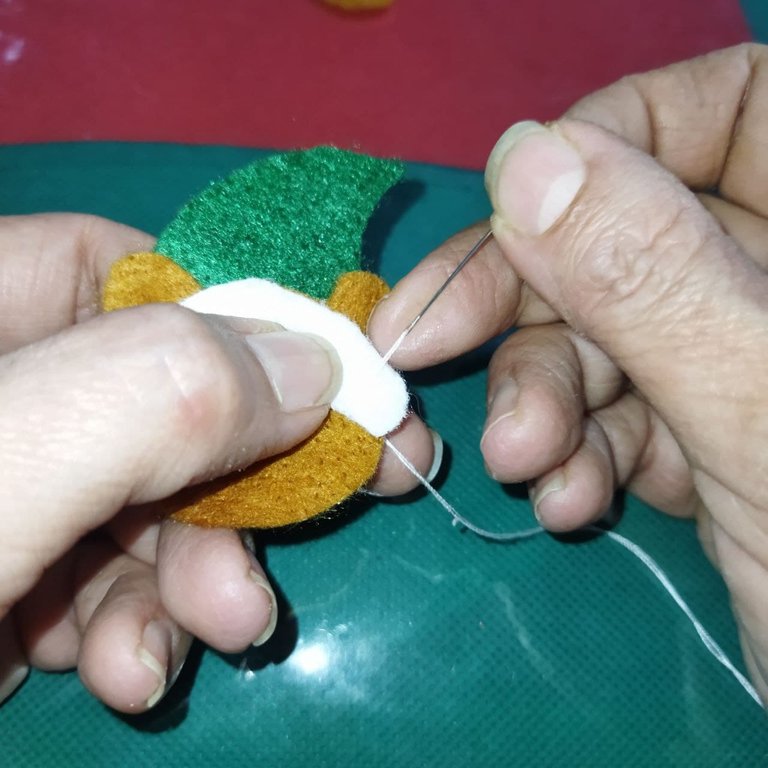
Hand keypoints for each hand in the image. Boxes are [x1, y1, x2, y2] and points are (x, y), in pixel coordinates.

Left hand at [0, 213, 434, 711]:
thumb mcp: (10, 467)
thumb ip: (156, 396)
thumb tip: (314, 364)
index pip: (137, 271)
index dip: (249, 320)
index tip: (343, 387)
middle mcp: (16, 388)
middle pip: (166, 401)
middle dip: (239, 481)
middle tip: (339, 508)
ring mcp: (19, 482)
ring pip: (149, 503)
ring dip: (190, 578)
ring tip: (198, 635)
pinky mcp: (19, 567)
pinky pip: (108, 579)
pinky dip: (136, 628)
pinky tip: (128, 671)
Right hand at [369, 44, 767, 700]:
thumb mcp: (767, 417)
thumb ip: (654, 283)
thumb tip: (527, 159)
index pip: (706, 111)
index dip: (599, 150)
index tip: (512, 219)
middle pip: (620, 238)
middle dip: (524, 306)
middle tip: (423, 351)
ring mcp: (735, 357)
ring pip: (600, 336)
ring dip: (541, 399)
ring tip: (525, 468)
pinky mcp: (704, 432)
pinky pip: (614, 412)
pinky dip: (574, 450)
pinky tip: (568, 500)